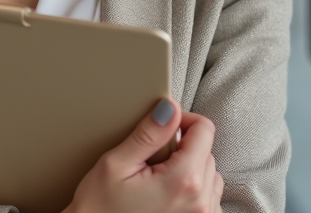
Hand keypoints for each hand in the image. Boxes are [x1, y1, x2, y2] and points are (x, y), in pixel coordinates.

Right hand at [65, 99, 222, 212]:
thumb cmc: (100, 208)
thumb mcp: (116, 164)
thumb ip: (148, 134)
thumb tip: (170, 108)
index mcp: (183, 181)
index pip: (204, 130)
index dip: (182, 120)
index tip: (164, 126)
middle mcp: (199, 202)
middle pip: (207, 151)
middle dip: (182, 147)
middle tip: (151, 158)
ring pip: (210, 173)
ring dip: (190, 168)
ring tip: (158, 178)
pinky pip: (209, 197)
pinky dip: (193, 190)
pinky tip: (168, 194)